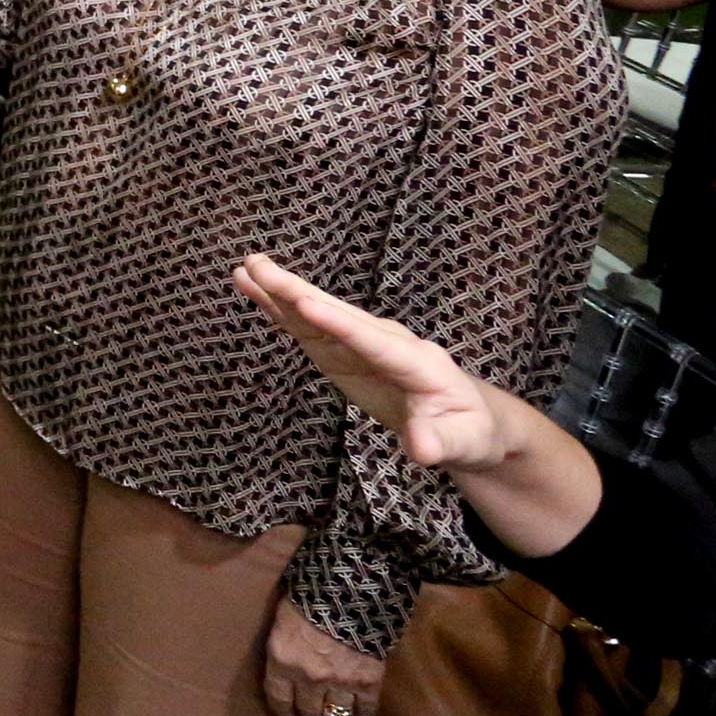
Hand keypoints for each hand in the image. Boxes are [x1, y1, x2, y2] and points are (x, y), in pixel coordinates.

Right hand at [232, 254, 510, 472]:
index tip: (305, 304)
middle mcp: (387, 341)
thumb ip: (440, 441)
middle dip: (299, 291)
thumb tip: (421, 448)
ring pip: (319, 313)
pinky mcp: (343, 351)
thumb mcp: (463, 443)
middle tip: (262, 267)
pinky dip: (281, 309)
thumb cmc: (468, 431)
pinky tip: (255, 289)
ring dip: (283, 291)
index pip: (373, 341)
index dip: (339, 323)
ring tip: (247, 267)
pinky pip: (309, 327)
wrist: (466, 419)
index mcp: (416, 362)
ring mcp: (362, 343)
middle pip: (339, 314)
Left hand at [261, 601, 385, 715]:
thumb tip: (286, 659)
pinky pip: (365, 709)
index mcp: (282, 660)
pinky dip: (362, 714)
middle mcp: (308, 678)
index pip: (278, 699)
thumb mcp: (284, 620)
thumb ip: (284, 645)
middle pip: (308, 711)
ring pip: (335, 715)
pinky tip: (359, 713)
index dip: (283, 711)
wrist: (350, 590)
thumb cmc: (309, 595)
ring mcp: (339, 682)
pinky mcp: (367, 682)